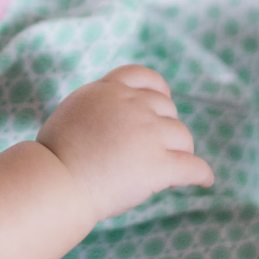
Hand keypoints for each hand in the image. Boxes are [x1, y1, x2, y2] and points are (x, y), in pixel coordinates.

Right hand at [37, 65, 213, 221]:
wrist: (56, 181)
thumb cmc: (54, 156)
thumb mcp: (74, 111)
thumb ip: (99, 106)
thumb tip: (114, 116)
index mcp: (108, 90)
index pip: (144, 76)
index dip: (158, 91)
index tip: (162, 103)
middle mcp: (132, 105)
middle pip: (167, 109)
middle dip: (165, 127)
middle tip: (157, 149)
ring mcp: (148, 133)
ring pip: (183, 137)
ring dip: (180, 151)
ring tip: (173, 169)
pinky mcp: (158, 164)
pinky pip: (193, 167)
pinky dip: (201, 174)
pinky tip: (205, 181)